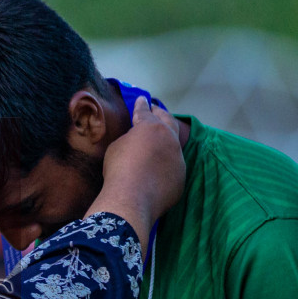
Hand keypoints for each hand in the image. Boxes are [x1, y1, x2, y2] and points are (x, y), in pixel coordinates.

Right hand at [86, 98, 185, 235]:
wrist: (131, 199)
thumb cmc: (119, 169)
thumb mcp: (117, 147)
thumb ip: (130, 139)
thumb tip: (137, 141)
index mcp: (152, 127)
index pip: (146, 112)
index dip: (142, 105)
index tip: (142, 99)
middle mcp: (170, 140)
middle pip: (168, 122)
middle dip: (161, 115)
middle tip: (156, 111)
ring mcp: (178, 159)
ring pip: (173, 147)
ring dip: (165, 143)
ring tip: (157, 144)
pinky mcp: (180, 179)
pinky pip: (173, 168)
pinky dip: (165, 167)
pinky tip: (156, 172)